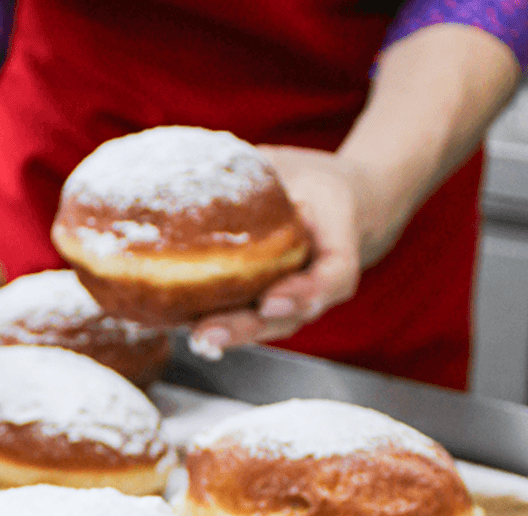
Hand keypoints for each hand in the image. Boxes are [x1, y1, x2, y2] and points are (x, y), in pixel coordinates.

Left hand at [186, 145, 376, 360]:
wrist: (342, 203)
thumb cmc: (314, 179)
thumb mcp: (294, 164)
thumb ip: (260, 169)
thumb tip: (203, 167)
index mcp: (339, 240)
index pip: (333, 276)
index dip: (304, 293)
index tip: (271, 301)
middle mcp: (320, 280)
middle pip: (290, 314)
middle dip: (248, 326)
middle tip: (210, 333)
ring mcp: (296, 297)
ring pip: (268, 324)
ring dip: (231, 335)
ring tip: (196, 339)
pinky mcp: (270, 301)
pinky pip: (250, 318)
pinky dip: (220, 325)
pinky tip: (185, 330)